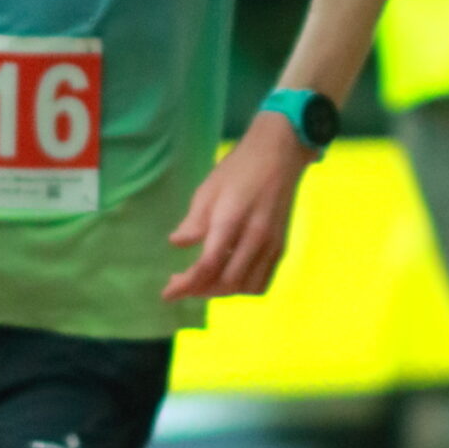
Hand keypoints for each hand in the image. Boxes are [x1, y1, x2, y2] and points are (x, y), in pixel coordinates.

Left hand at [163, 114, 310, 302]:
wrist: (280, 154)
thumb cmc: (239, 168)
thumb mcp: (208, 190)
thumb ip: (194, 221)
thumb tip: (177, 243)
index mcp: (232, 220)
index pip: (208, 265)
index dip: (186, 284)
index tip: (167, 293)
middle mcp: (255, 238)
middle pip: (226, 282)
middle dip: (200, 290)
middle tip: (182, 284)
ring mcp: (271, 244)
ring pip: (246, 287)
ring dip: (221, 291)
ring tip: (203, 283)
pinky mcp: (281, 247)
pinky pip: (262, 281)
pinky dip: (242, 288)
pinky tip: (228, 278)